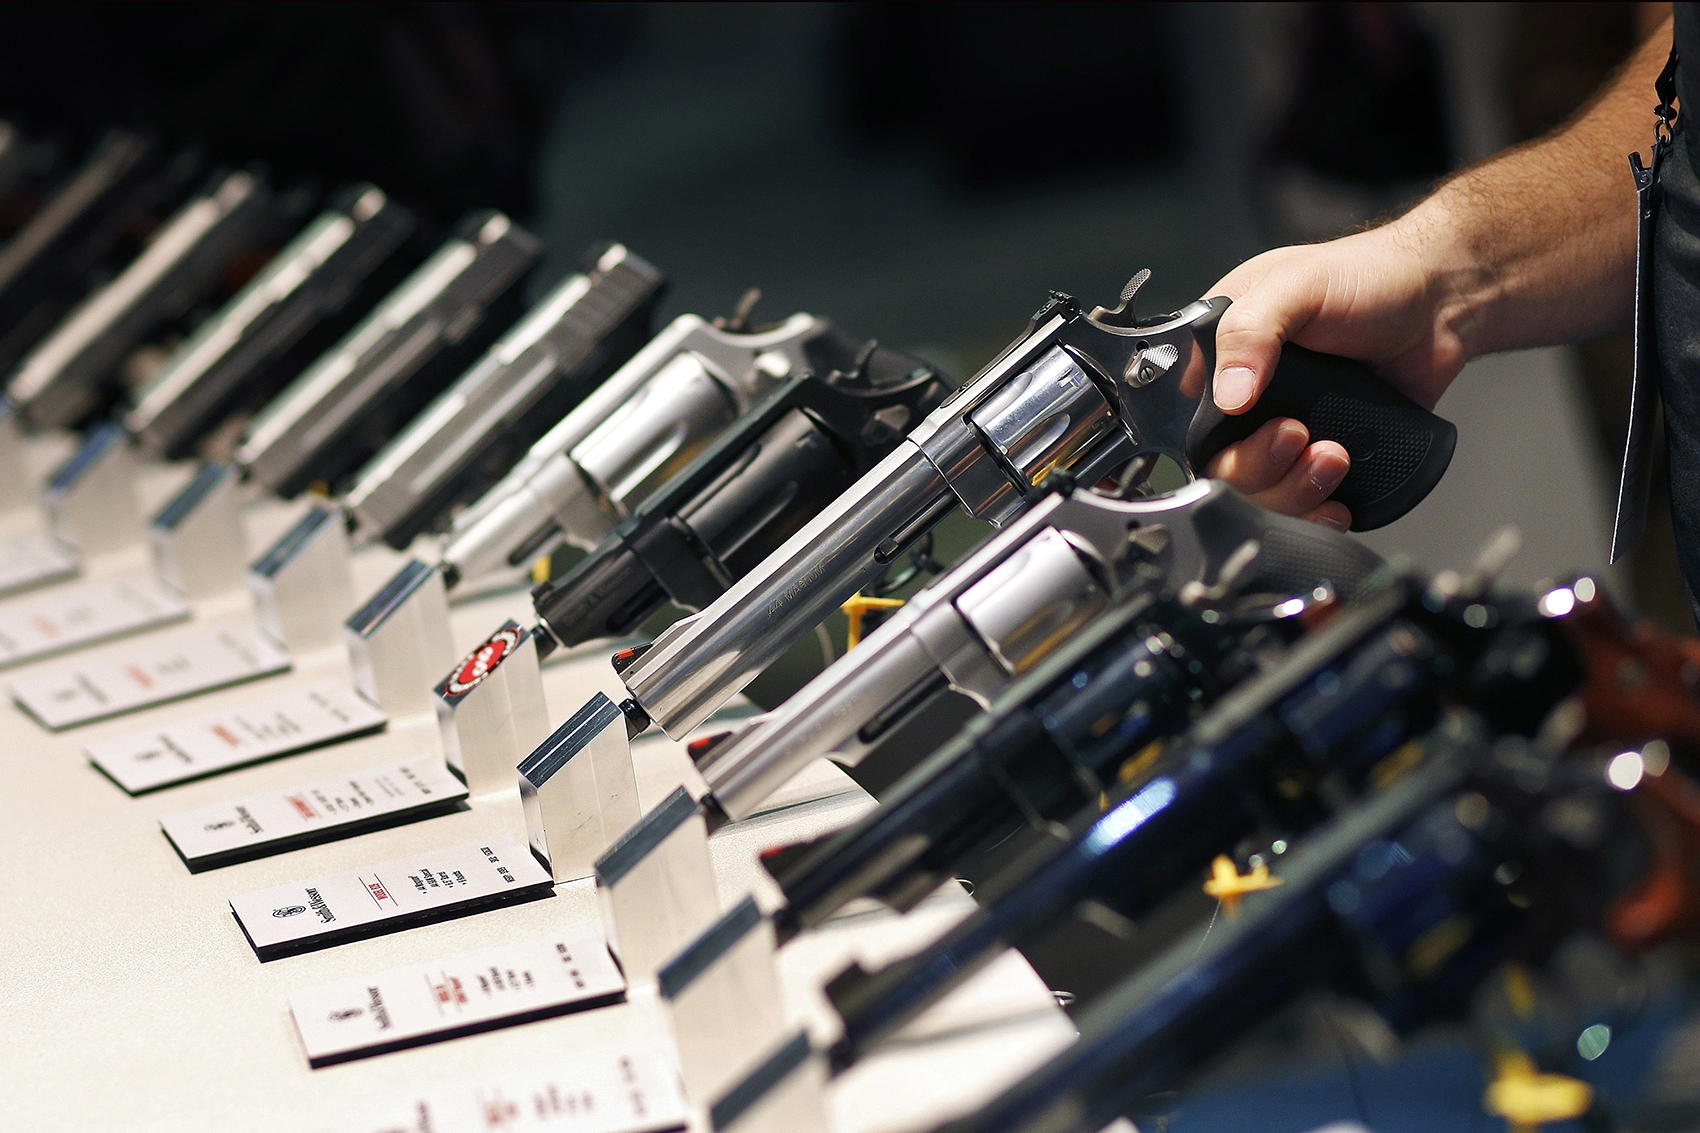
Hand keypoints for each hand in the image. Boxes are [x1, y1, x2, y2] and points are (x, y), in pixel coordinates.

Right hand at [1191, 220, 1469, 528]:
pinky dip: (1316, 512)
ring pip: (1261, 493)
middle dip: (1263, 468)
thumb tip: (1228, 395)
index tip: (1270, 425)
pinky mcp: (1320, 454)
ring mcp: (1283, 428)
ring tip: (1335, 457)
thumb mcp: (1296, 285)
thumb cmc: (1367, 277)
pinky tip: (1336, 501)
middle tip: (1303, 437)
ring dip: (1295, 489)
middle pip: (1223, 467)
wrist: (1440, 304)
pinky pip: (1302, 503)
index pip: (1188, 419)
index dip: (1215, 440)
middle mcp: (1245, 398)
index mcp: (1222, 354)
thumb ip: (1250, 331)